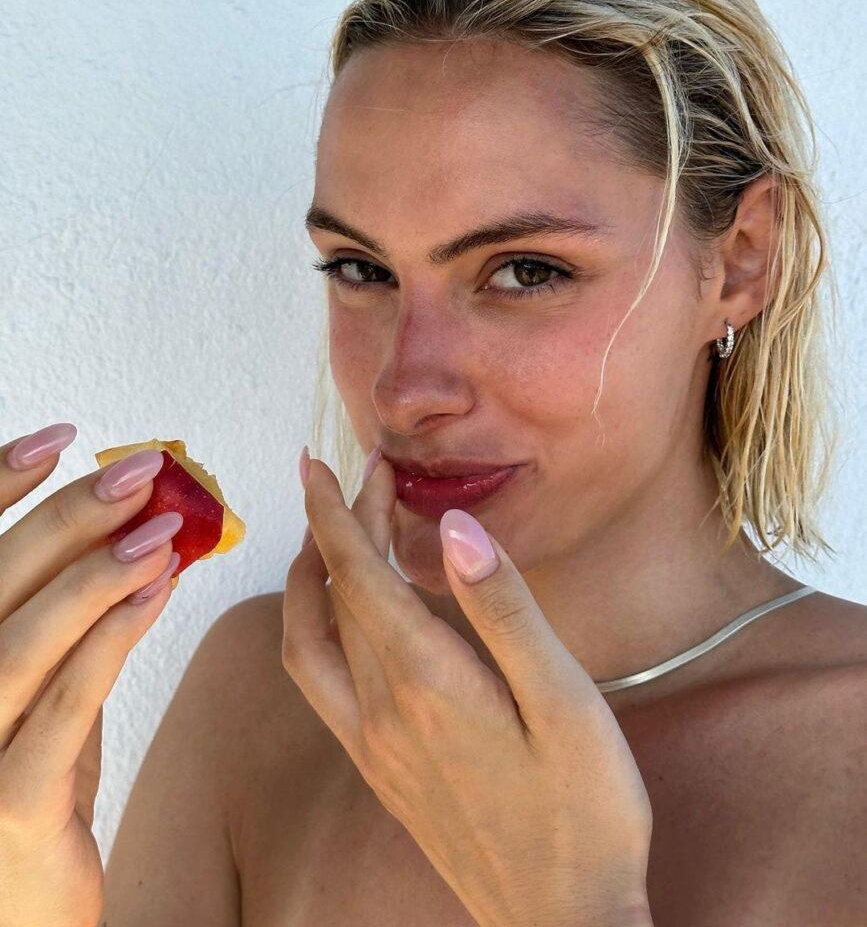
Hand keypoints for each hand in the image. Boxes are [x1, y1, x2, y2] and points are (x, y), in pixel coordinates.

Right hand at [0, 423, 182, 926]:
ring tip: (164, 526)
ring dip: (97, 572)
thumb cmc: (34, 787)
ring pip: (23, 640)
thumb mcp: (41, 691)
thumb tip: (125, 531)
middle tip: (143, 471)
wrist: (22, 911)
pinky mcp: (12, 803)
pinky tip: (160, 592)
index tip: (61, 439)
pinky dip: (112, 640)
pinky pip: (65, 706)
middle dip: (68, 516)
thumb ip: (65, 621)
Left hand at [282, 449, 653, 926]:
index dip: (339, 512)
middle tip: (358, 479)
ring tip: (328, 536)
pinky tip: (343, 622)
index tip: (325, 464)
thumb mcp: (566, 700)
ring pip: (310, 643)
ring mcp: (372, 747)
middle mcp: (381, 712)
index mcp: (425, 682)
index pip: (358, 574)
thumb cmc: (583, 810)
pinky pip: (320, 685)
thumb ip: (506, 610)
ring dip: (310, 580)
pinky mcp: (379, 771)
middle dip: (337, 528)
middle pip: (335, 597)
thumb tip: (456, 530)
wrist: (562, 921)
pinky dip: (314, 632)